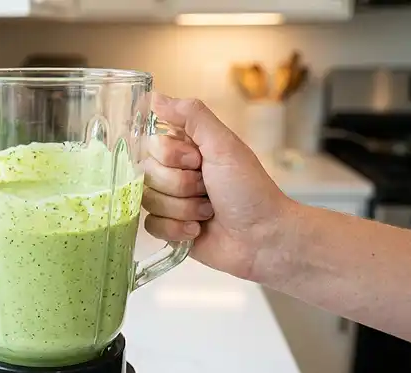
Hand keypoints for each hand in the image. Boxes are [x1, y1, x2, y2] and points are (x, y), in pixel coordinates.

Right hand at [142, 94, 294, 279]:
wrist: (263, 238)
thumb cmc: (249, 189)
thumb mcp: (223, 145)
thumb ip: (191, 115)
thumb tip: (154, 96)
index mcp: (187, 149)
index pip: (152, 145)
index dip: (172, 156)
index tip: (198, 161)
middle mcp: (176, 172)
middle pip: (147, 174)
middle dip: (180, 186)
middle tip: (207, 189)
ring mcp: (171, 201)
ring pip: (149, 201)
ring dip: (183, 209)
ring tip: (208, 212)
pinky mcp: (170, 228)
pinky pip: (152, 225)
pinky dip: (176, 229)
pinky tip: (197, 230)